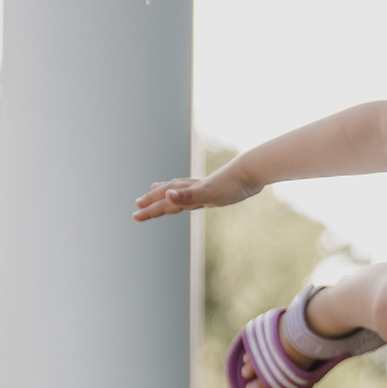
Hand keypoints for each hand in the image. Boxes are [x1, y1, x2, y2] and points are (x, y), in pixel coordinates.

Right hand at [132, 169, 258, 220]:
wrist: (252, 171)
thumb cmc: (231, 185)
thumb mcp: (209, 194)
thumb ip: (187, 196)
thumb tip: (166, 196)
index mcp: (189, 192)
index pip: (164, 202)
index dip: (150, 209)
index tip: (134, 215)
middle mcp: (193, 188)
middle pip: (167, 195)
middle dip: (152, 201)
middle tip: (137, 204)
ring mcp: (204, 188)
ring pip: (178, 190)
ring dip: (166, 192)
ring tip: (156, 189)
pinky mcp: (215, 189)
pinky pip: (194, 192)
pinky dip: (186, 192)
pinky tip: (190, 193)